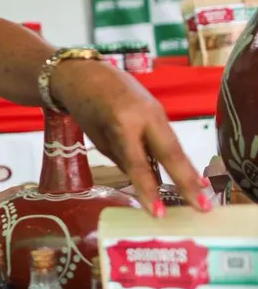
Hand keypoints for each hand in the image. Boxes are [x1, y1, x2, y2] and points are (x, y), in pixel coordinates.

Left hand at [52, 61, 211, 214]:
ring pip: (174, 147)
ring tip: (201, 198)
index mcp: (122, 123)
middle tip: (201, 207)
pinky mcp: (159, 111)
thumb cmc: (87, 108)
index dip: (149, 190)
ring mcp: (156, 111)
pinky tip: (191, 177)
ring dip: (189, 173)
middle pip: (170, 153)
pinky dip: (178, 159)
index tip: (158, 213)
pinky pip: (169, 139)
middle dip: (186, 182)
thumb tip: (145, 182)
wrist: (87, 74)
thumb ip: (122, 158)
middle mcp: (145, 116)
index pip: (138, 163)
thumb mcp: (98, 137)